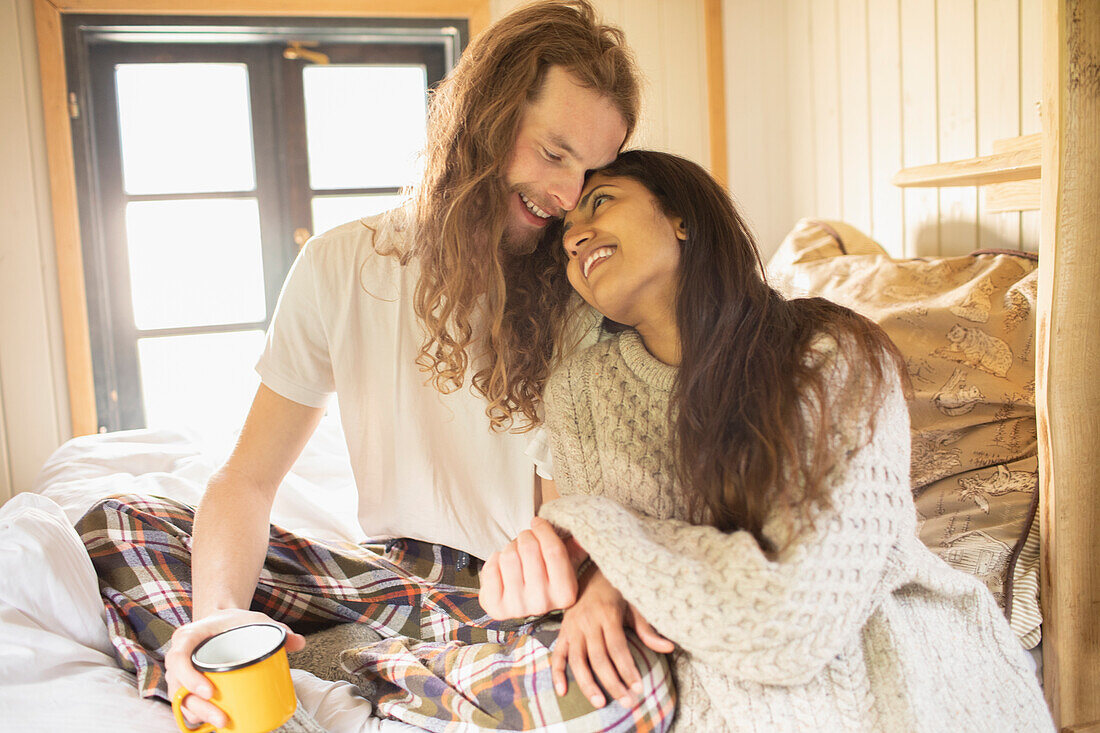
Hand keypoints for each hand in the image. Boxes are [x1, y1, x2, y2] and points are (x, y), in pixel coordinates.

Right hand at [166, 609, 304, 727]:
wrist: (221, 621)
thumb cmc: (234, 622)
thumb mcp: (255, 619)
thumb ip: (276, 629)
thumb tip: (299, 642)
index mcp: (190, 636)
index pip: (179, 656)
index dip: (189, 677)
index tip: (210, 692)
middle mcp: (179, 656)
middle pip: (178, 686)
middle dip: (199, 708)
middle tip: (222, 719)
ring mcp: (181, 673)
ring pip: (180, 700)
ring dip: (199, 716)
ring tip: (222, 723)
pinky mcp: (188, 685)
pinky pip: (185, 704)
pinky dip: (197, 716)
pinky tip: (212, 724)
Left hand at [480, 517, 586, 619]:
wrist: (526, 604)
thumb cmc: (548, 578)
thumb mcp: (567, 564)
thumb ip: (575, 548)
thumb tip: (578, 536)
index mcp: (565, 593)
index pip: (554, 551)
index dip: (544, 530)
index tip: (537, 522)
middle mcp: (542, 603)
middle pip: (529, 550)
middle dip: (526, 536)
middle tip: (526, 538)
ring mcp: (517, 607)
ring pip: (509, 557)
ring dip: (510, 547)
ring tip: (515, 552)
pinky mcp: (496, 607)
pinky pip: (490, 570)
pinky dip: (494, 560)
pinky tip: (502, 565)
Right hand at [551, 567, 674, 708]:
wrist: (588, 574)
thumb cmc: (615, 592)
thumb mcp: (633, 606)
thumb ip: (647, 629)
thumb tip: (669, 647)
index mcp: (607, 614)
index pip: (617, 647)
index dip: (627, 669)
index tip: (638, 688)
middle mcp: (588, 623)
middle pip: (598, 658)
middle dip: (612, 683)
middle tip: (626, 702)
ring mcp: (573, 629)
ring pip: (577, 660)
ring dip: (587, 684)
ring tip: (599, 703)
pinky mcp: (563, 633)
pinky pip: (557, 655)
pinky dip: (557, 673)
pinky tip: (562, 691)